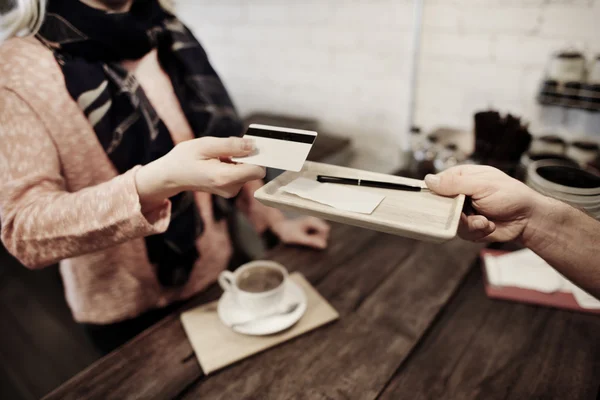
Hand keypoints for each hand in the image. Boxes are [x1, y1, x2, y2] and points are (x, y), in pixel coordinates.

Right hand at [135, 137, 265, 210]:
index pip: (258, 170)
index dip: (257, 156)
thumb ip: (231, 145)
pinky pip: (241, 174)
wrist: (172, 176)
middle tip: (225, 150)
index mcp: (225, 178)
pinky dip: (234, 165)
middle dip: (245, 156)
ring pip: (247, 170)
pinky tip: (218, 163)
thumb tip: (253, 145)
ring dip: (238, 160)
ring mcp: (230, 191)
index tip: (249, 145)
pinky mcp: (230, 190)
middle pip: (254, 169)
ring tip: (218, 157)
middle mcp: (230, 188)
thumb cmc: (184, 158)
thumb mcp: (205, 145)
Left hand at [270, 217, 329, 248]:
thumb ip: (311, 241)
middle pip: (325, 232)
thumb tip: (324, 245)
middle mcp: (314, 219)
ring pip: (322, 234)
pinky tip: (305, 239)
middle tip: (306, 242)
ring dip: (315, 239)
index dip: (322, 238)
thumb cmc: (287, 232)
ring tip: (304, 240)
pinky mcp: (312, 226)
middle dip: (319, 239)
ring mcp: (314, 223)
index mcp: (312, 220)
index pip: (326, 230)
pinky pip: (318, 234)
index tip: (312, 242)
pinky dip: (313, 238)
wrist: (280, 227)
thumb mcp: (298, 238)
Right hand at [424, 165, 546, 242]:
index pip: (437, 183)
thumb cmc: (510, 195)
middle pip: (439, 205)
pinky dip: (476, 231)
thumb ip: (454, 183)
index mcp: (462, 177)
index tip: (434, 202)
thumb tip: (429, 180)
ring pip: (449, 221)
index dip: (433, 193)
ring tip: (485, 220)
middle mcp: (460, 194)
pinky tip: (488, 225)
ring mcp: (463, 211)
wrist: (528, 219)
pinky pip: (461, 232)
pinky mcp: (469, 226)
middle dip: (453, 213)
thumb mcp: (482, 185)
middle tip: (466, 213)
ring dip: (469, 224)